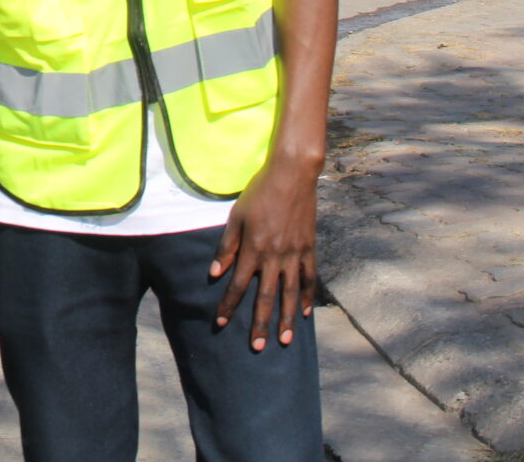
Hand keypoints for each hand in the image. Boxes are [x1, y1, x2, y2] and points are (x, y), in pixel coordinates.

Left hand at [210, 156, 318, 350]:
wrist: (292, 176)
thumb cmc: (259, 193)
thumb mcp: (236, 216)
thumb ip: (226, 247)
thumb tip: (214, 273)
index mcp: (253, 248)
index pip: (238, 284)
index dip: (228, 305)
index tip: (220, 322)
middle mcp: (274, 256)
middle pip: (266, 296)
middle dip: (260, 323)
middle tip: (257, 346)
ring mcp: (294, 254)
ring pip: (290, 294)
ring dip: (286, 318)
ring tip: (284, 340)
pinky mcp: (308, 249)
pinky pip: (308, 279)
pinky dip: (307, 297)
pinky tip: (305, 314)